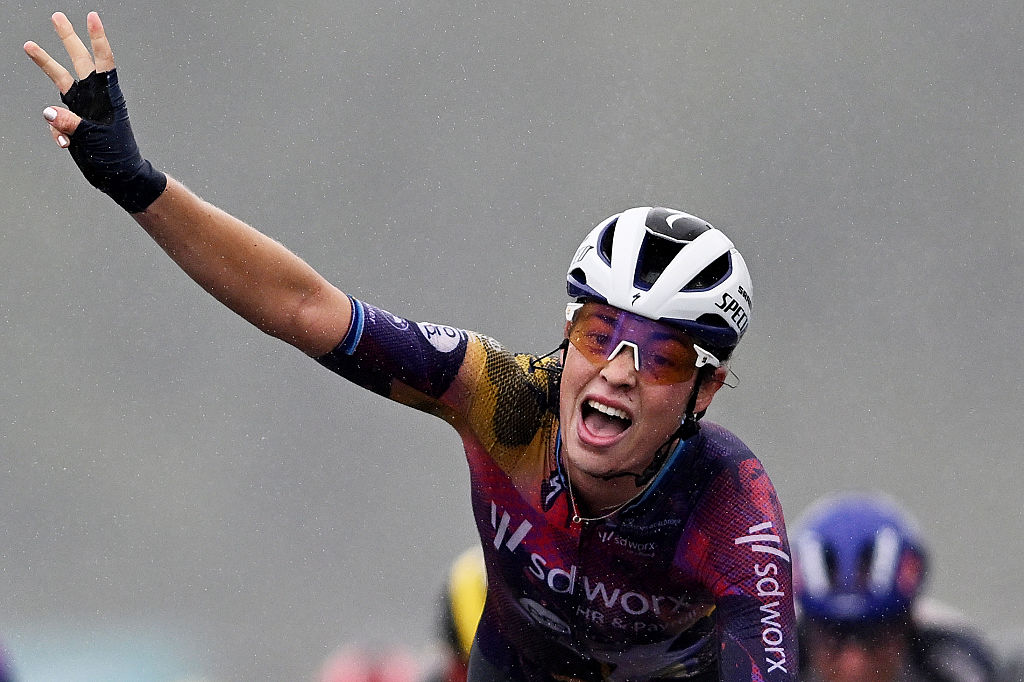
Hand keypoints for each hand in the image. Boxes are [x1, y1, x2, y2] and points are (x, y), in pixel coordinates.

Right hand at [25, 11, 165, 212]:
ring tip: (29, 45)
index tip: (92, 17)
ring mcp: (82, 108)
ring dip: (44, 63)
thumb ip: (72, 124)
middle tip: (57, 16)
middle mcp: (95, 97)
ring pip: (60, 80)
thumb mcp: (96, 139)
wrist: (119, 178)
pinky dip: (56, 131)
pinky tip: (66, 146)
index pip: (104, 62)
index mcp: (108, 96)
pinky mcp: (72, 122)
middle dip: (68, 38)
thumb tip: (49, 112)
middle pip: (79, 61)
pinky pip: (56, 119)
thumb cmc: (117, 157)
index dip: (97, 39)